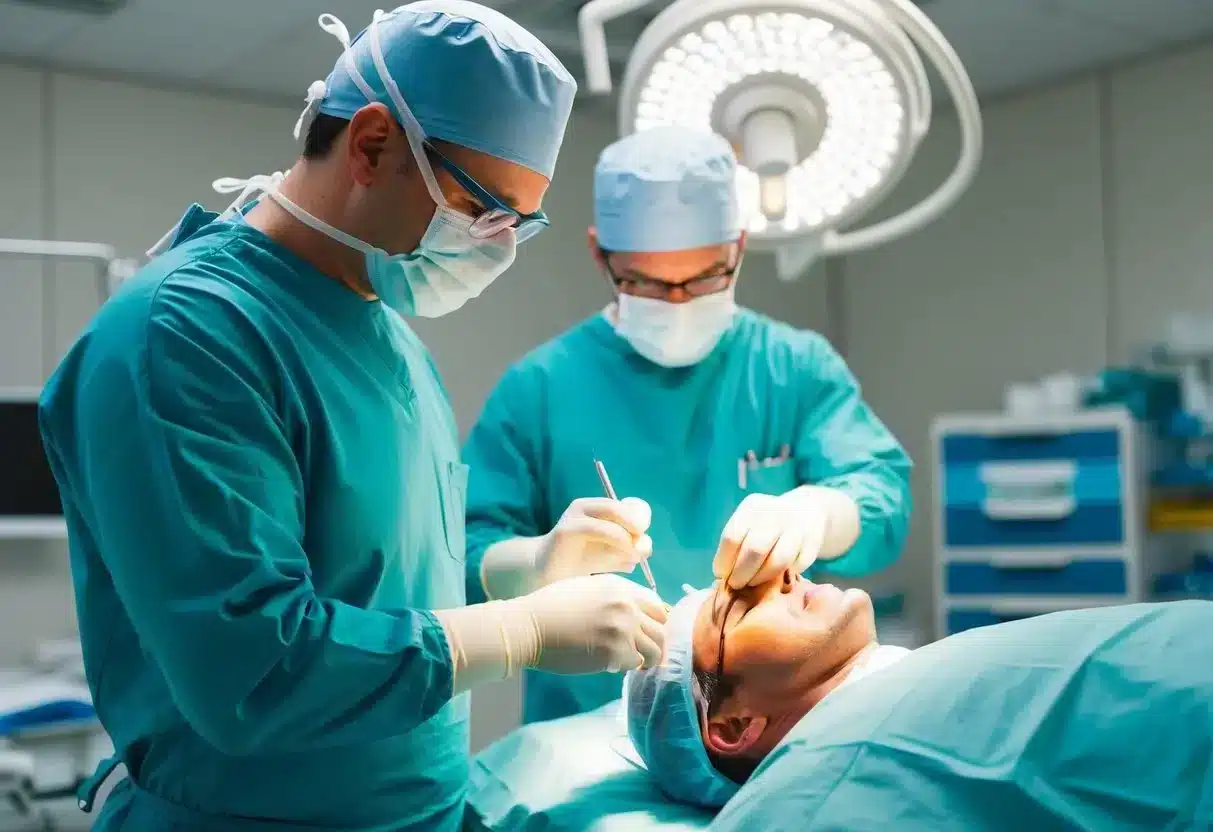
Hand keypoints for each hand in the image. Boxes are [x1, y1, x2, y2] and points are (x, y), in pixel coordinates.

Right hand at [514, 574, 667, 673]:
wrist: (528, 627)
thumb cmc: (550, 608)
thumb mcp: (587, 588)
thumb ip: (614, 597)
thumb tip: (636, 615)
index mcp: (620, 588)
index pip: (658, 606)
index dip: (656, 622)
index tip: (648, 633)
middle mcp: (626, 606)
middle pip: (661, 629)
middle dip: (654, 642)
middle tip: (641, 651)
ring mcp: (622, 630)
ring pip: (654, 649)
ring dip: (645, 658)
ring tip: (630, 660)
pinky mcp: (614, 653)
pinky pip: (635, 664)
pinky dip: (627, 667)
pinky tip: (612, 664)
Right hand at [535, 497, 652, 584]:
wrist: (548, 576)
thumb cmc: (582, 563)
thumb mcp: (612, 555)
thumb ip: (630, 550)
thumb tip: (646, 547)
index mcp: (598, 508)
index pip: (631, 505)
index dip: (642, 519)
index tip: (644, 539)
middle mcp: (586, 507)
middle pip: (623, 507)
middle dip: (638, 526)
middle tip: (642, 548)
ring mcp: (575, 515)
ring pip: (614, 514)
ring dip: (628, 537)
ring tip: (632, 557)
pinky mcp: (567, 529)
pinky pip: (599, 529)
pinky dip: (617, 541)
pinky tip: (622, 558)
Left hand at [712, 490, 828, 589]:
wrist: (806, 509)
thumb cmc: (766, 523)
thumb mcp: (748, 523)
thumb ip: (736, 544)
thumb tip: (721, 576)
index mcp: (752, 507)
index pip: (732, 537)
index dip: (724, 561)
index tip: (721, 575)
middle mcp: (775, 513)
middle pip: (754, 550)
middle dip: (742, 574)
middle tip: (736, 585)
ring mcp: (796, 526)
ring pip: (777, 561)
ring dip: (761, 578)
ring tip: (753, 584)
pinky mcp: (812, 541)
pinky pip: (796, 566)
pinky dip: (784, 576)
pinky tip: (776, 578)